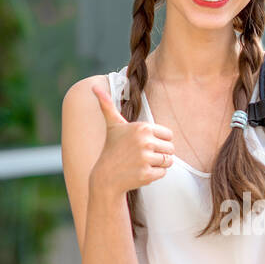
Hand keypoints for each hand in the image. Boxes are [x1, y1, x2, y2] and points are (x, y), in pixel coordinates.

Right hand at [89, 81, 174, 195]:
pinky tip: (140, 172)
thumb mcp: (112, 125)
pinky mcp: (146, 174)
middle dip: (160, 153)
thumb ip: (107, 104)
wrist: (105, 176)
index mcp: (142, 128)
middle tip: (143, 155)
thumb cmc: (112, 148)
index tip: (145, 144)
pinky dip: (155, 174)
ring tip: (142, 163)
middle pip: (171, 148)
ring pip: (169, 161)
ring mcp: (145, 159)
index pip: (169, 135)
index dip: (159, 141)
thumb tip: (93, 86)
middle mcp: (145, 142)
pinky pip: (163, 173)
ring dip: (158, 164)